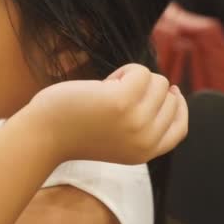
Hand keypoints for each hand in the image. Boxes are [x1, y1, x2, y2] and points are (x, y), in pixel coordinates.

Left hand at [27, 64, 187, 164]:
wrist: (44, 135)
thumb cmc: (75, 130)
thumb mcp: (117, 137)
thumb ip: (142, 125)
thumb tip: (170, 92)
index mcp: (145, 153)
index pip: (180, 129)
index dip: (178, 107)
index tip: (171, 91)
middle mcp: (145, 141)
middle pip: (169, 99)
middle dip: (146, 89)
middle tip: (115, 95)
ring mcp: (136, 122)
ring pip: (158, 82)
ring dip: (134, 78)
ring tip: (106, 90)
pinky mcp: (123, 102)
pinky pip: (141, 72)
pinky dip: (125, 70)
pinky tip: (103, 83)